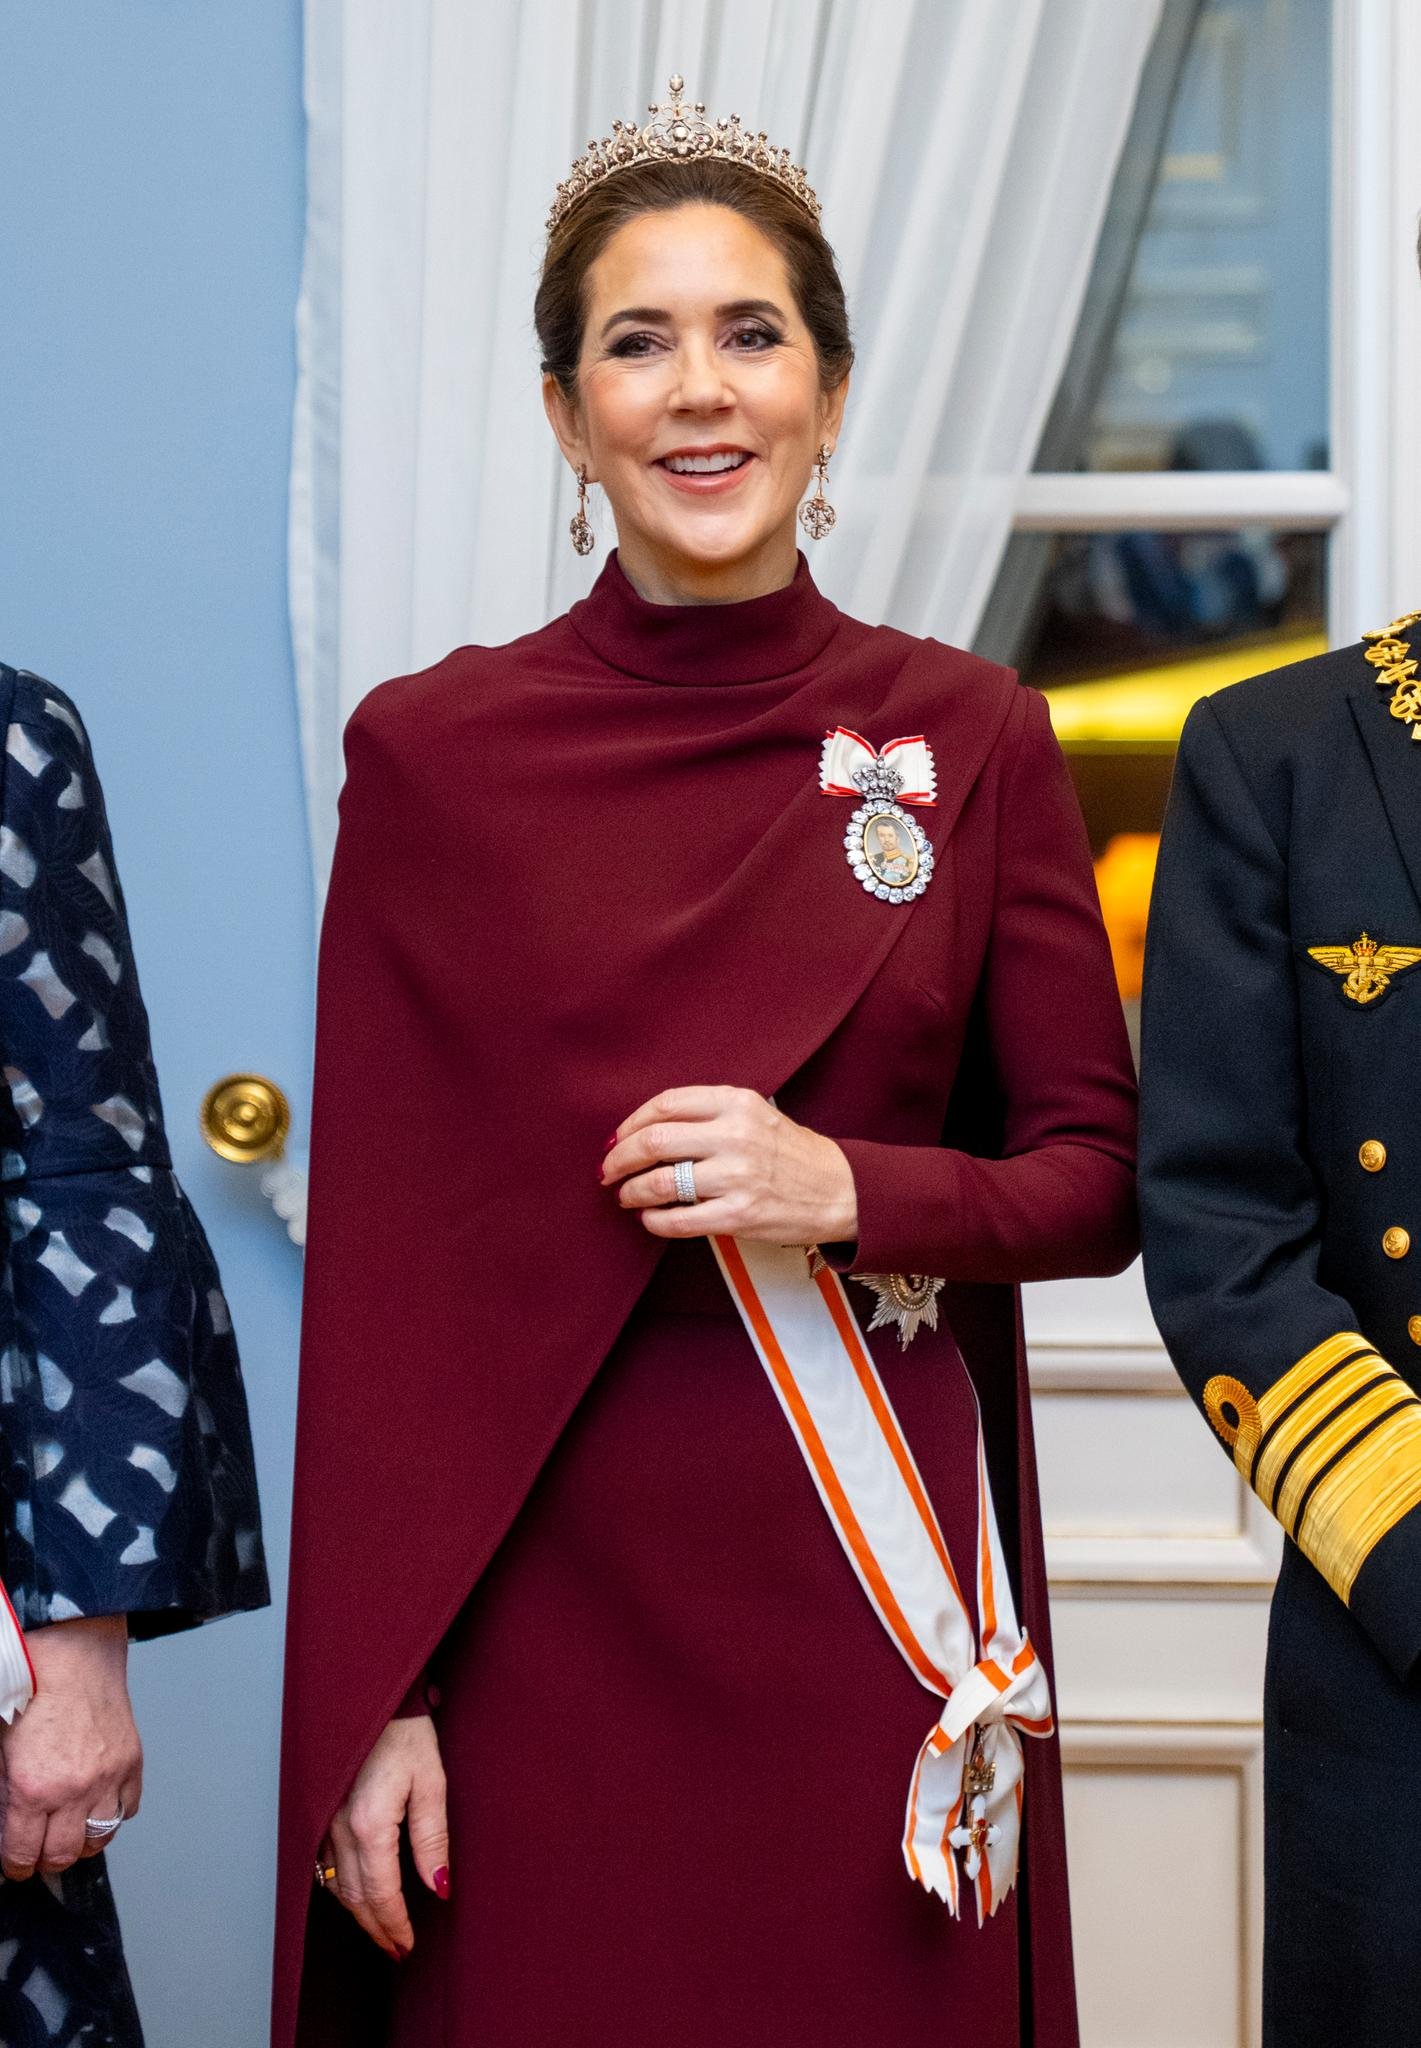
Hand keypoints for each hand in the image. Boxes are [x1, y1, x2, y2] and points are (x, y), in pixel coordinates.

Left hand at [0, 1614, 141, 1879]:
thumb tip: (8, 1823)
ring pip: (100, 1838)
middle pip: (63, 1855)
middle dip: (48, 1859)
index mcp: (32, 1789)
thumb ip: (4, 1793)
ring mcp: (107, 1777)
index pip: (23, 1854)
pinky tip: (99, 1804)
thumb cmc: (33, 1692)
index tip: (17, 1864)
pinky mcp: (131, 1762)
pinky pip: (128, 1808)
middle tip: (41, 1851)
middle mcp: (73, 1790)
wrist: (72, 1655)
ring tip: (72, 1832)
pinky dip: (114, 1813)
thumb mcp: (0, 1749)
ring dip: (83, 1841)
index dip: (16, 1865)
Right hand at [321, 1715, 448, 1958]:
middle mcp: (339, 1828)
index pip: (380, 1893)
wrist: (374, 1696)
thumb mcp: (432, 1782)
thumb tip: (438, 1888)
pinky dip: (339, 1889)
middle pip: (354, 1897)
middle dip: (376, 1928)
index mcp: (369, 1824)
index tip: (408, 1945)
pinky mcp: (321, 1812)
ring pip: (335, 1885)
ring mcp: (325, 1820)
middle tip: (397, 1950)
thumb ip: (432, 1839)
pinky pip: (323, 1865)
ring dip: (358, 1913)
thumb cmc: (407, 1735)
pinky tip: (354, 1896)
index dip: (395, 1924)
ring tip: (381, 1931)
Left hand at [604, 1086, 857, 1245]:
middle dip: (620, 1159)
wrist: (839, 1190)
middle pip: (654, 1142)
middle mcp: (736, 1135)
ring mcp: (738, 1177)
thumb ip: (708, 1115)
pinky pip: (679, 1220)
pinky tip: (650, 1219)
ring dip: (632, 1191)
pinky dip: (655, 1221)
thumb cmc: (790, 1153)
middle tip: (607, 1171)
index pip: (666, 1105)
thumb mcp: (755, 1115)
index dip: (631, 1123)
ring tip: (626, 1196)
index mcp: (737, 1102)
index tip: (616, 1139)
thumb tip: (644, 1131)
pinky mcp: (740, 1216)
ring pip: (660, 1182)